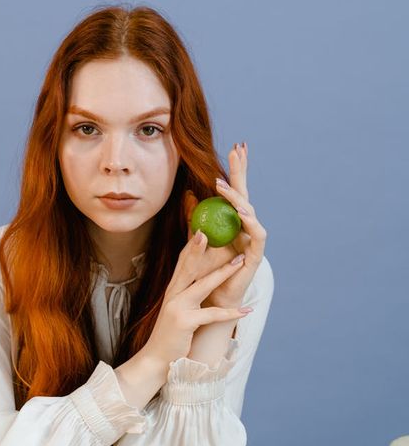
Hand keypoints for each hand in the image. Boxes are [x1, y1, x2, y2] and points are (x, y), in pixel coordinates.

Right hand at [142, 228, 252, 366]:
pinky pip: (212, 315)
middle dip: (200, 249)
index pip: (182, 264)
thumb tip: (198, 285)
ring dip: (223, 273)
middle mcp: (173, 295)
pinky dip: (230, 313)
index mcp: (173, 291)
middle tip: (210, 231)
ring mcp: (178, 308)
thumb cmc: (170, 336)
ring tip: (240, 261)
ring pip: (203, 285)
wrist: (155, 360)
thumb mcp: (176, 311)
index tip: (201, 230)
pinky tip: (245, 310)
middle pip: (189, 267)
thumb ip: (185, 296)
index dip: (191, 246)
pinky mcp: (185, 322)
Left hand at [184, 142, 266, 311]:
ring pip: (250, 213)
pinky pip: (257, 236)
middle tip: (239, 150)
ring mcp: (252, 240)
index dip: (237, 169)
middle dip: (242, 172)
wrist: (213, 299)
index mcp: (233, 222)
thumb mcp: (197, 240)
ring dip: (238, 198)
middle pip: (245, 195)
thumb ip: (195, 217)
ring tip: (225, 185)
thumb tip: (188, 192)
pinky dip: (250, 224)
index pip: (235, 191)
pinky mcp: (256, 255)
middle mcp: (245, 228)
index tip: (237, 147)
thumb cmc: (206, 272)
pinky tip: (242, 214)